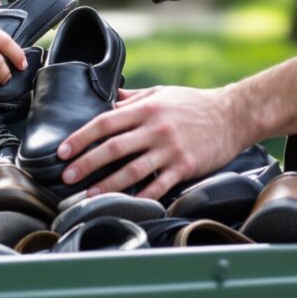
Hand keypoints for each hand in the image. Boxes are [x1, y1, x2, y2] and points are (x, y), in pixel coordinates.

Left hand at [56, 85, 247, 197]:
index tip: (63, 150)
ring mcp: (170, 149)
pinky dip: (142, 196)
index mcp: (146, 108)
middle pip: (113, 147)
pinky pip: (159, 186)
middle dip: (86, 163)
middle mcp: (155, 129)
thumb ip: (131, 99)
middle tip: (67, 175)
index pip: (105, 122)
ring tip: (88, 195)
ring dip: (108, 184)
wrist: (233, 115)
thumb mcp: (160, 93)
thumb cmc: (194, 103)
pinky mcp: (184, 167)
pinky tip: (126, 204)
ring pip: (133, 170)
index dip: (81, 137)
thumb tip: (106, 100)